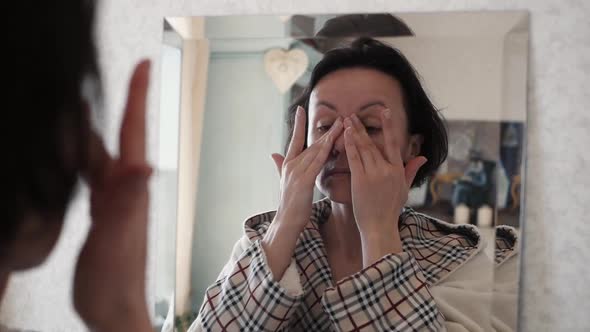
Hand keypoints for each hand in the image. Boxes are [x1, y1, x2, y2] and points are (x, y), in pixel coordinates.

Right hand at [73, 60, 151, 331]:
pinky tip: (76, 156)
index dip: (136, 100)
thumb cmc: (115, 284)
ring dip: (94, 130)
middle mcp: (125, 191)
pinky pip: (94, 176)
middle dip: (115, 106)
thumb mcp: (115, 243)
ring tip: (81, 106)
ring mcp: (116, 202)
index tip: (144, 67)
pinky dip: (84, 159)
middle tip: (113, 76)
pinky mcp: (105, 214)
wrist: (116, 311)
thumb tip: (142, 165)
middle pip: (117, 140)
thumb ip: (125, 205)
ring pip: (103, 156)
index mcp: (128, 190)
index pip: (131, 136)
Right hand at [270, 106, 342, 230]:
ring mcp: (297, 172)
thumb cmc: (289, 204)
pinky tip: (332, 144)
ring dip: (330, 137)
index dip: (298, 124)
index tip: (300, 109)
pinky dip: (325, 152)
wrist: (286, 223)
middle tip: (339, 118)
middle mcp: (292, 165)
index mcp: (288, 164)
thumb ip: (280, 166)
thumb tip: (272, 154)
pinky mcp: (304, 181)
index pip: (295, 140)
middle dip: (327, 131)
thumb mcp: (284, 181)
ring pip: (316, 150)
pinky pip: (317, 163)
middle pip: (311, 143)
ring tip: (342, 126)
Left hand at [343, 110, 425, 263]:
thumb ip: (411, 170)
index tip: (384, 112)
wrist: (379, 227)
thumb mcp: (404, 189)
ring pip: (363, 148)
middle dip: (363, 127)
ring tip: (347, 120)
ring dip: (355, 132)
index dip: (388, 126)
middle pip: (373, 143)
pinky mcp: (360, 180)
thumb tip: (422, 157)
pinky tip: (345, 135)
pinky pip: (354, 158)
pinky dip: (349, 145)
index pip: (393, 143)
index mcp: (398, 170)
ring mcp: (373, 174)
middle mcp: (387, 169)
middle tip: (353, 114)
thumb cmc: (390, 210)